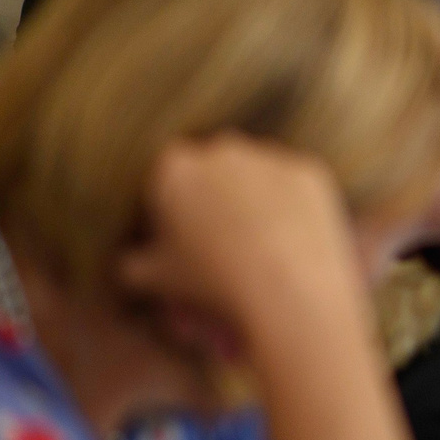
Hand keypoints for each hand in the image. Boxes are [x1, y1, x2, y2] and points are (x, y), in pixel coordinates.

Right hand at [112, 137, 365, 352]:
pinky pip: (294, 185)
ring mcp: (270, 156)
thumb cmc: (212, 282)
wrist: (288, 288)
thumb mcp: (157, 279)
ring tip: (259, 240)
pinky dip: (290, 206)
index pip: (165, 176)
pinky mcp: (310, 171)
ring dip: (253, 197)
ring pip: (255, 173)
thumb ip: (133, 263)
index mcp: (174, 167)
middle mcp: (222, 150)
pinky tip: (290, 237)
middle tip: (219, 235)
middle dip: (211, 195)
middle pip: (211, 169)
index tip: (178, 233)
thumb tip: (130, 263)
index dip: (169, 204)